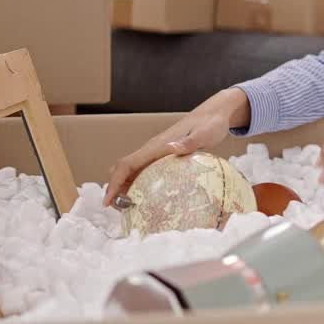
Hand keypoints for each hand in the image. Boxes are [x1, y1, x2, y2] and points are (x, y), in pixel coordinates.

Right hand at [102, 87, 250, 205]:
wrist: (216, 114)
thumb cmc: (211, 124)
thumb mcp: (204, 133)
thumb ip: (189, 142)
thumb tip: (172, 147)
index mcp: (158, 145)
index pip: (127, 164)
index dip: (114, 182)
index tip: (107, 200)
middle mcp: (153, 149)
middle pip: (124, 168)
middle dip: (116, 188)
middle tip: (119, 209)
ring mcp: (157, 152)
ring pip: (133, 170)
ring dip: (125, 187)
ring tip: (129, 208)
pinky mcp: (164, 156)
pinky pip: (145, 171)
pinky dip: (138, 184)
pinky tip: (145, 197)